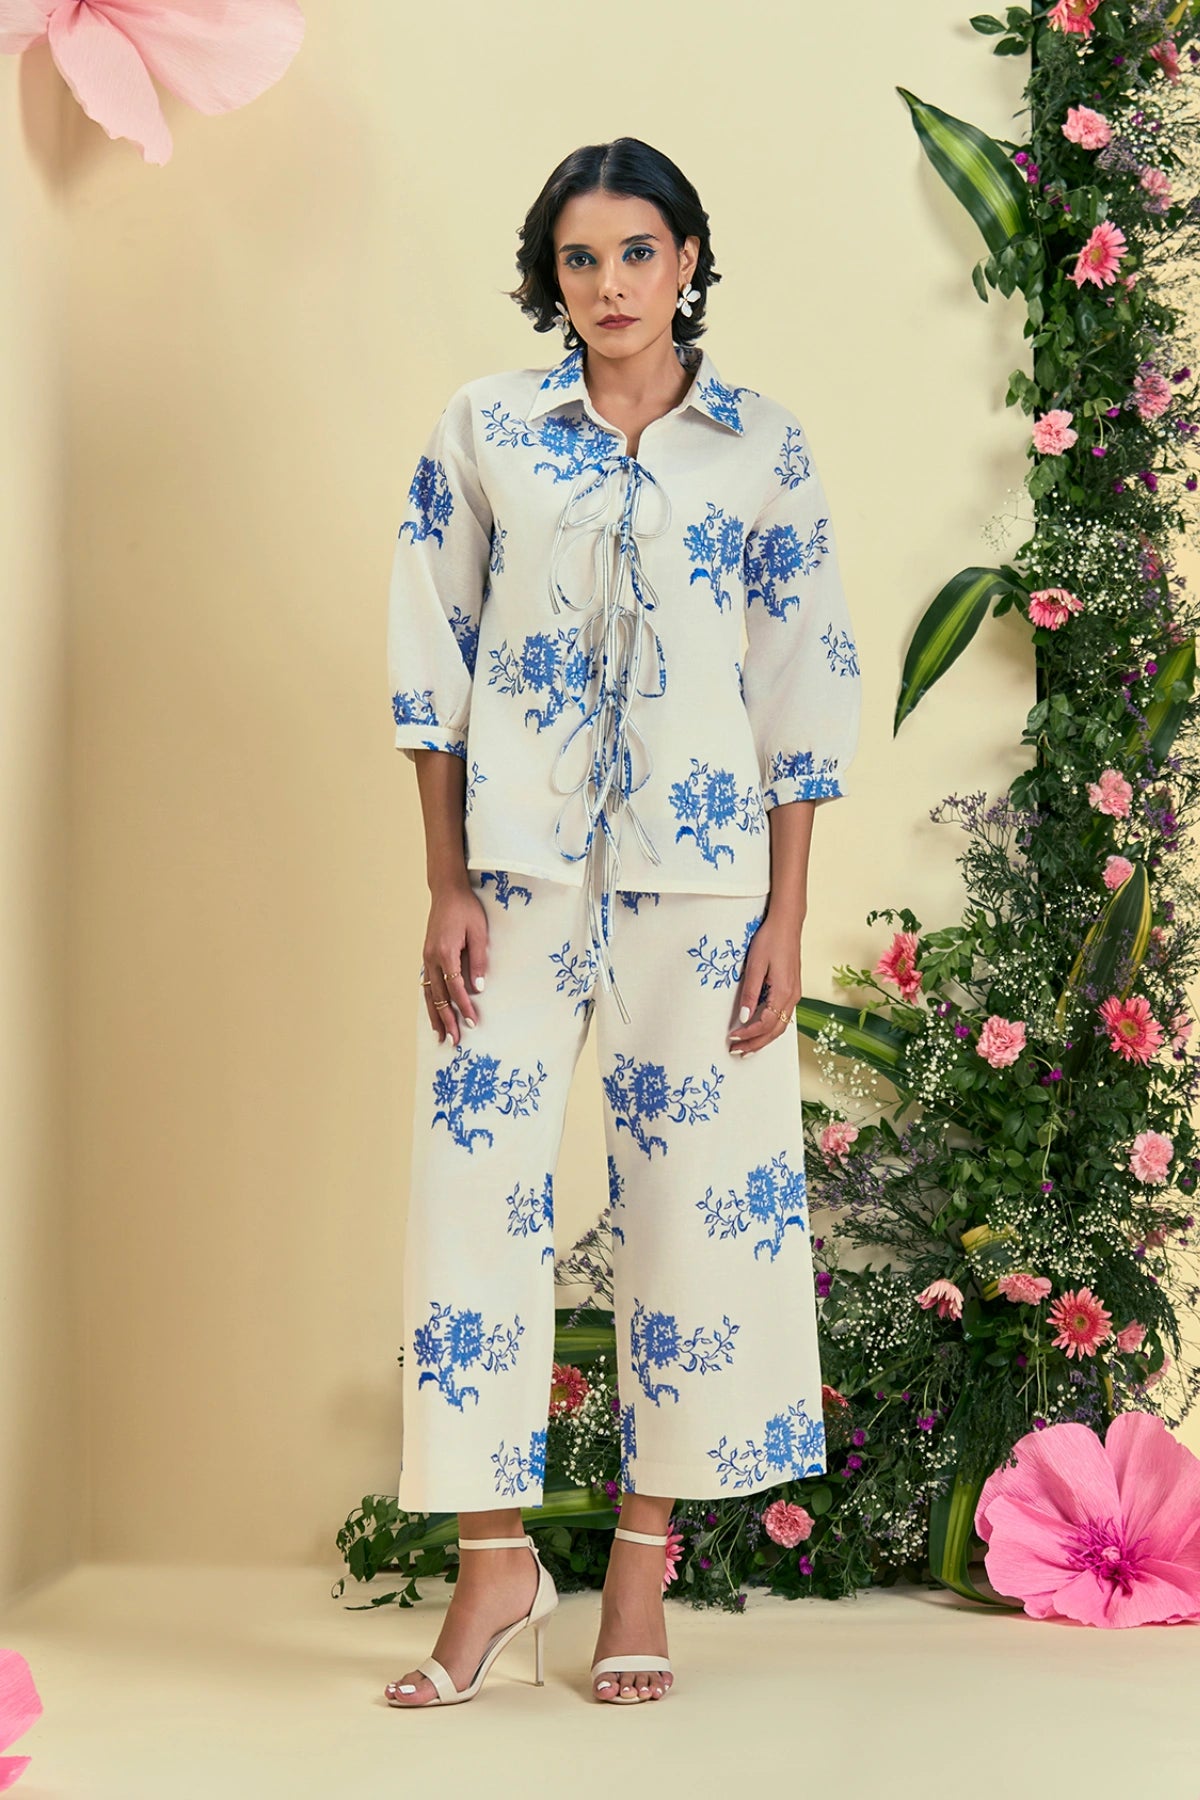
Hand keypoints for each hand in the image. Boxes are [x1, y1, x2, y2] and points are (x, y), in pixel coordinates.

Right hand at [421, 881, 488, 1044]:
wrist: (447, 891)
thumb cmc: (466, 909)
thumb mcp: (479, 932)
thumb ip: (478, 960)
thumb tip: (478, 987)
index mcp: (445, 952)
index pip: (456, 988)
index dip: (464, 1007)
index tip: (473, 1023)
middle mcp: (431, 958)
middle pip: (439, 997)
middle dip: (447, 1020)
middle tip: (454, 1041)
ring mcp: (426, 957)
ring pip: (429, 994)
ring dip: (435, 1016)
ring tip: (441, 1036)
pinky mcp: (427, 956)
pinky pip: (426, 984)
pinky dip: (429, 1001)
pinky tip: (434, 1013)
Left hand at [727, 910, 800, 1055]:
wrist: (787, 924)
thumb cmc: (770, 940)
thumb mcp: (755, 965)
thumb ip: (750, 993)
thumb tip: (744, 1018)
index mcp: (783, 992)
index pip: (766, 1023)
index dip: (749, 1034)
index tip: (733, 1038)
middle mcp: (792, 996)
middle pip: (775, 1031)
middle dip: (756, 1043)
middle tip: (737, 1051)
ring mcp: (794, 994)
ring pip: (780, 1026)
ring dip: (763, 1038)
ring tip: (746, 1047)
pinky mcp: (792, 989)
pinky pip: (783, 1016)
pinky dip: (770, 1027)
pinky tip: (759, 1029)